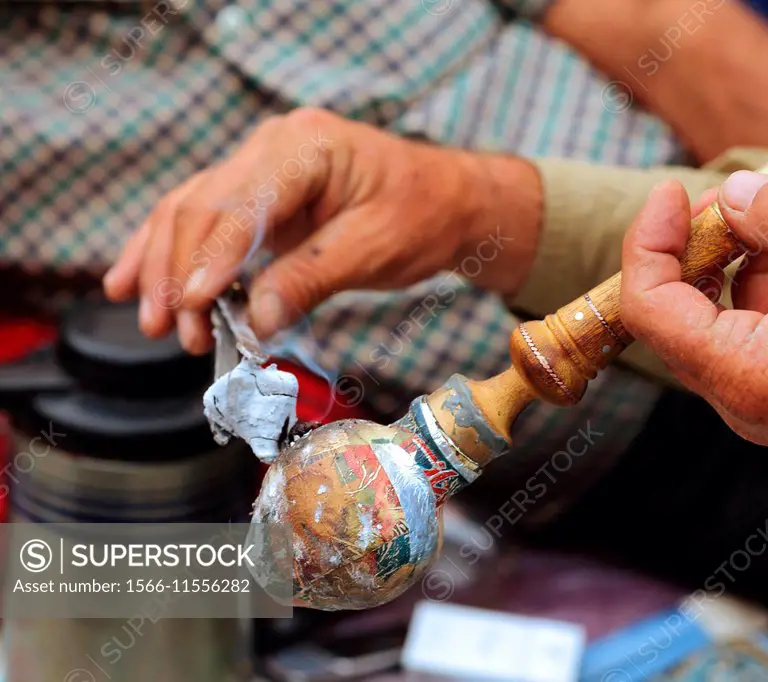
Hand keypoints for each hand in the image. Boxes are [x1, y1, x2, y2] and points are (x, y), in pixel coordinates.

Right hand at [103, 108, 541, 352]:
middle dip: (179, 272)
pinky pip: (202, 220)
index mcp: (305, 146)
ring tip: (153, 322)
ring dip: (164, 269)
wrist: (448, 200)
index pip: (242, 202)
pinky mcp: (258, 196)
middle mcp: (272, 147)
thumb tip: (254, 319)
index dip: (212, 257)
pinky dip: (168, 253)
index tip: (193, 304)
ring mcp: (260, 167)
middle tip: (172, 330)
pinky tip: (132, 281)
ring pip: (189, 212)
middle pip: (202, 206)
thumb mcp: (375, 249)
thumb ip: (312, 279)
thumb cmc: (423, 215)